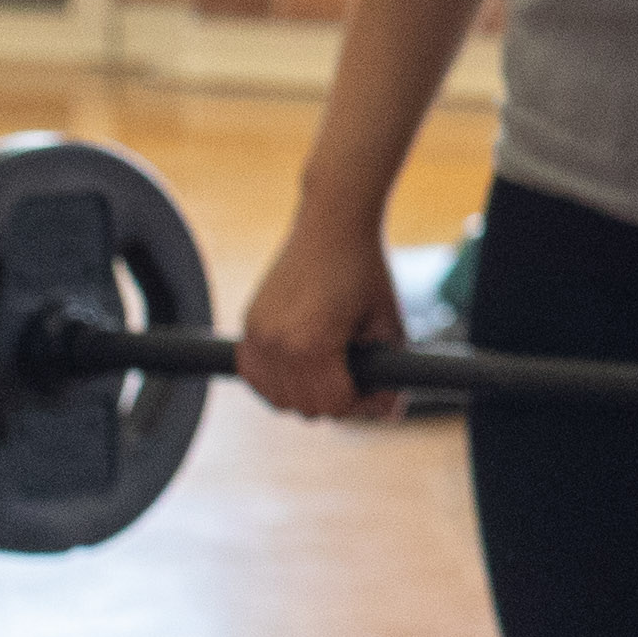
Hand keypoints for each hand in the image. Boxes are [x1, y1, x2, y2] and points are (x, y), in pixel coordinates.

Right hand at [238, 204, 406, 422]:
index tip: (377, 391)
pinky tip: (300, 368)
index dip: (361, 404)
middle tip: (357, 379)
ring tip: (330, 373)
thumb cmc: (365, 270)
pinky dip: (275, 379)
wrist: (334, 224)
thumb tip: (388, 412)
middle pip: (303, 407)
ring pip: (275, 397)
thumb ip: (388, 373)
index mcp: (313, 344)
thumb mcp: (388, 324)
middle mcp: (277, 343)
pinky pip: (254, 374)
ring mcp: (258, 334)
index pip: (332, 405)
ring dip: (303, 394)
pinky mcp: (249, 323)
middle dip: (335, 400)